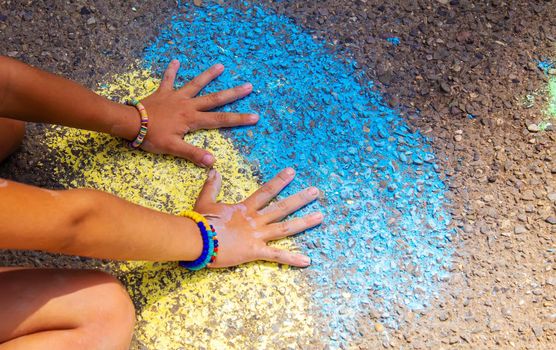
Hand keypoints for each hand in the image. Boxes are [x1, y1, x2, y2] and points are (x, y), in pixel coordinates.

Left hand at [139, 60, 257, 166]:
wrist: (131, 123)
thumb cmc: (152, 137)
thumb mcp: (173, 149)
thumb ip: (193, 154)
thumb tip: (212, 162)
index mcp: (193, 119)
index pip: (221, 120)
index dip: (239, 119)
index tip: (255, 116)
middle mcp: (188, 105)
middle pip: (214, 99)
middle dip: (232, 94)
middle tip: (248, 86)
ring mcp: (176, 97)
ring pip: (195, 84)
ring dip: (208, 75)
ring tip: (220, 66)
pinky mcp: (163, 93)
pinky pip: (168, 79)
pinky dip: (171, 70)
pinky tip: (176, 61)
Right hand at [194, 167, 322, 267]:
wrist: (196, 239)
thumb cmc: (199, 222)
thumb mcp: (205, 201)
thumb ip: (212, 186)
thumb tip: (214, 170)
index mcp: (245, 209)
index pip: (266, 191)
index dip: (279, 181)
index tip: (292, 172)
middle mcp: (255, 220)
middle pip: (282, 207)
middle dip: (300, 199)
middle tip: (315, 192)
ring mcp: (257, 235)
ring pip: (285, 228)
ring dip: (304, 222)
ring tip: (320, 217)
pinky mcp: (255, 251)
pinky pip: (277, 255)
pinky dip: (292, 259)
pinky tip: (307, 261)